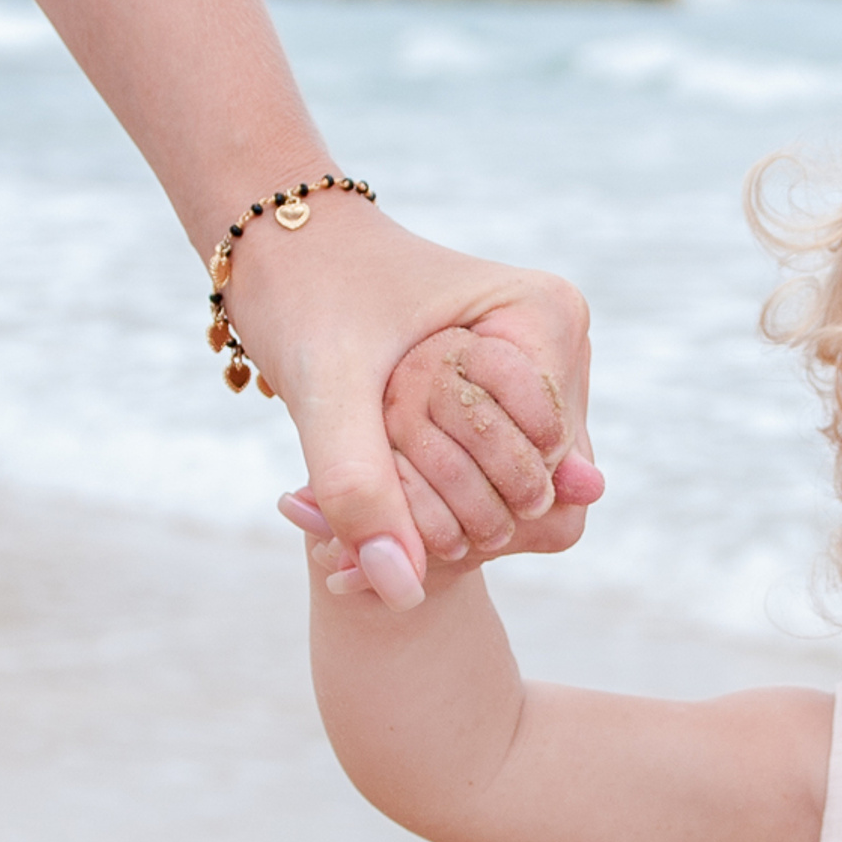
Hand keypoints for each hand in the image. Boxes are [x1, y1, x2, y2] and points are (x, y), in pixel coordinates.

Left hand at [229, 204, 603, 606]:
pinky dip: (439, 500)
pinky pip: (500, 478)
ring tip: (358, 507)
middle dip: (452, 512)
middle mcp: (563, 342)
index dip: (462, 497)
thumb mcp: (327, 392)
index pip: (543, 463)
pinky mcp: (517, 391)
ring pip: (524, 495)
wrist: (278, 246)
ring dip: (444, 513)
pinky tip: (377, 502)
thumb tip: (402, 594)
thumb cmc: (303, 292)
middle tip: (353, 516)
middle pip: (544, 488)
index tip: (373, 481)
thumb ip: (363, 488)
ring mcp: (546, 368)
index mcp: (546, 316)